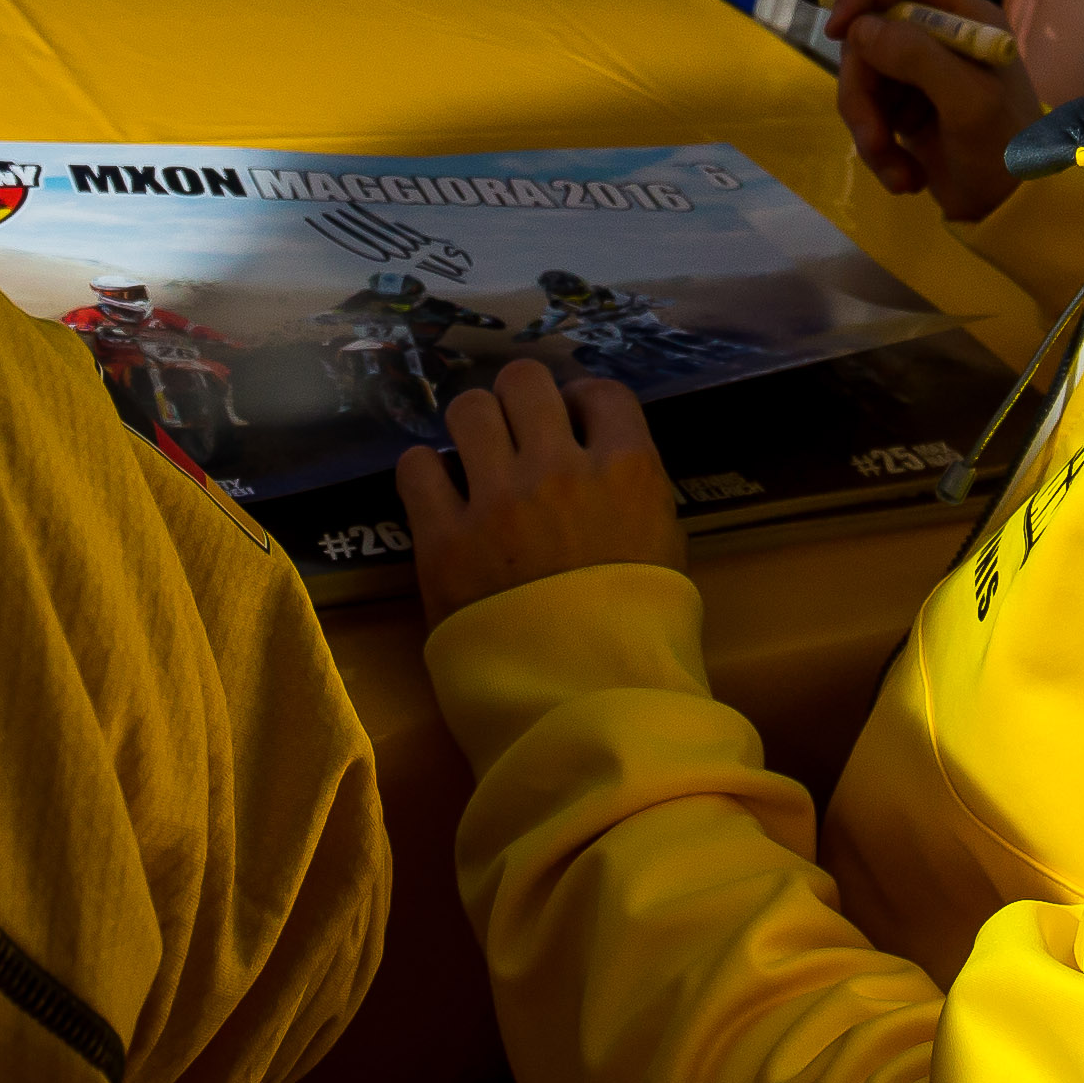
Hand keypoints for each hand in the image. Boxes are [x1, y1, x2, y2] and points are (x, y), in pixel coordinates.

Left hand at [400, 356, 688, 625]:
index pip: (602, 391)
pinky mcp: (443, 540)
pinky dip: (425, 472)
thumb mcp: (666, 548)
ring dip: (473, 424)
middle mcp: (559, 468)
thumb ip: (636, 492)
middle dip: (521, 397)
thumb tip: (605, 465)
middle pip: (526, 381)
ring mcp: (497, 501)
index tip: (574, 419)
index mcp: (626, 469)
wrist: (588, 702)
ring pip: (468, 410)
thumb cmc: (642, 632)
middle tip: (518, 426)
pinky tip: (438, 488)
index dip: (584, 399)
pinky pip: (417, 468)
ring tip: (475, 452)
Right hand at [828, 0, 1042, 222]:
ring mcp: (919, 73)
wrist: (1015, 214)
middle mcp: (940, 35)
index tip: (839, 30)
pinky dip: (878, 150)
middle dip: (862, 88)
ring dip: (869, 130)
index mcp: (965, 17)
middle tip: (875, 138)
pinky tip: (907, 178)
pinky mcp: (904, 109)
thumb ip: (917, 57)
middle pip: (868, 31)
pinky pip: (867, 114)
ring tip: (898, 171)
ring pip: (861, 77)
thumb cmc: (1007, 151)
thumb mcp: (969, 103)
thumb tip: (860, 29)